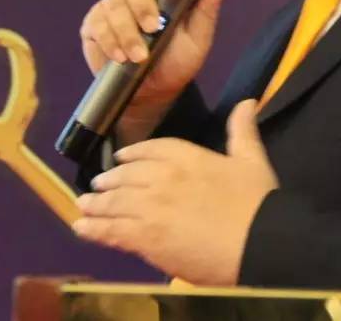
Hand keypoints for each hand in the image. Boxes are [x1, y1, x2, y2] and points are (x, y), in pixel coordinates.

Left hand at [71, 100, 277, 285]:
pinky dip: (94, 229)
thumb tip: (248, 101)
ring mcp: (150, 206)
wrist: (259, 241)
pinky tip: (82, 228)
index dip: (133, 154)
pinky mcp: (145, 237)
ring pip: (113, 202)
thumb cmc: (257, 201)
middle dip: (109, 181)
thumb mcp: (252, 159)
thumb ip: (242, 130)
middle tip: (97, 186)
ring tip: (83, 206)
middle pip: (126, 175)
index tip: (121, 158)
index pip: (150, 149)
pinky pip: (111, 230)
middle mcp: (162, 176)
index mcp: (186, 155)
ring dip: (96, 204)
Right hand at [78, 0, 232, 110]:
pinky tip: (119, 56)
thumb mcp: (197, 40)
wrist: (152, 93)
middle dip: (142, 4)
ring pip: (114, 5)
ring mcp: (113, 6)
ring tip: (138, 57)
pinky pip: (97, 24)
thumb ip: (206, 11)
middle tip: (152, 29)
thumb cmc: (177, 61)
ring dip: (127, 33)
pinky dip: (109, 41)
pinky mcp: (94, 24)